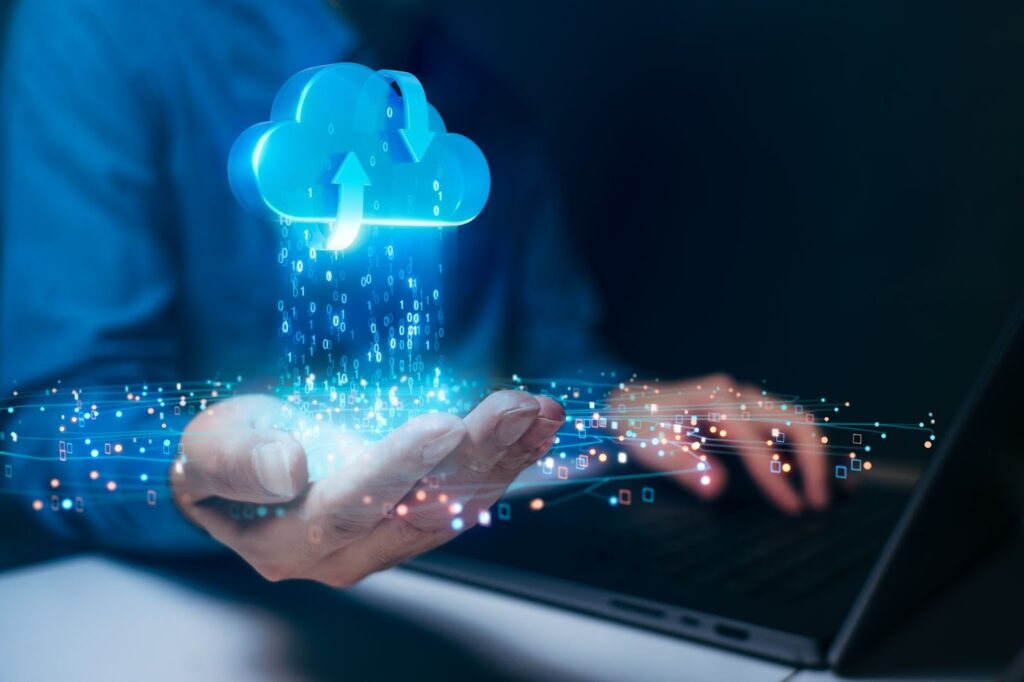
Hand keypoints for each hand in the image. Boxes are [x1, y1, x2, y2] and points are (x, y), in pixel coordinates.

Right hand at [171, 391, 563, 585]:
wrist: (250, 472)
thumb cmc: (224, 456)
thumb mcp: (205, 451)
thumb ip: (236, 464)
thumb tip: (289, 466)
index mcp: (287, 540)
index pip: (350, 505)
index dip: (398, 466)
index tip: (443, 424)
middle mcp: (346, 553)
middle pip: (419, 509)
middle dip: (473, 456)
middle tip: (513, 409)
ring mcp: (388, 541)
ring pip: (455, 505)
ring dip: (502, 458)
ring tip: (540, 413)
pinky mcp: (416, 521)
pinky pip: (467, 496)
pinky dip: (505, 461)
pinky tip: (536, 427)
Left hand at [613, 374, 828, 513]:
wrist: (625, 399)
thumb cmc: (635, 425)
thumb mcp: (648, 445)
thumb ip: (682, 464)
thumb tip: (716, 488)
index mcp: (715, 401)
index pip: (757, 443)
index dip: (776, 478)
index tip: (793, 509)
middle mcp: (736, 393)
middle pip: (796, 420)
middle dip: (816, 462)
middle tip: (821, 503)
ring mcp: (744, 397)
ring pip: (797, 420)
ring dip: (816, 455)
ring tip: (824, 494)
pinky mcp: (746, 406)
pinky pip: (785, 423)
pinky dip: (802, 448)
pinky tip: (805, 476)